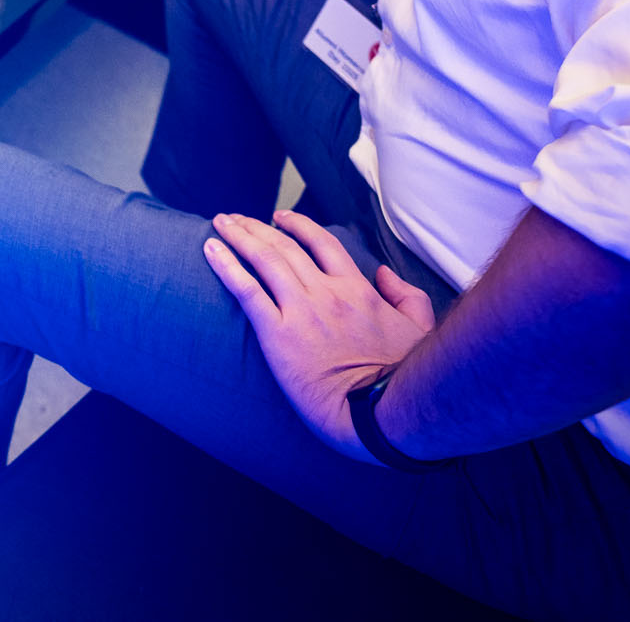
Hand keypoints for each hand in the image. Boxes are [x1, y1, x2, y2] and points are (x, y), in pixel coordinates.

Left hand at [203, 210, 437, 461]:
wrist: (380, 412)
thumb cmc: (403, 375)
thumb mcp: (419, 328)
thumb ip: (406, 295)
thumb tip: (385, 273)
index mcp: (357, 288)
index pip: (322, 243)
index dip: (298, 225)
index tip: (279, 217)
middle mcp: (326, 292)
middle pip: (285, 246)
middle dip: (257, 227)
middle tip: (236, 218)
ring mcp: (301, 310)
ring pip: (264, 260)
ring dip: (239, 236)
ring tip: (221, 223)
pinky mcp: (277, 334)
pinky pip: (246, 291)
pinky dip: (226, 266)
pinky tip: (211, 249)